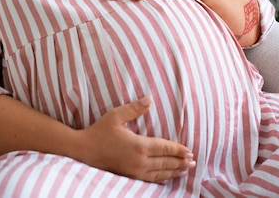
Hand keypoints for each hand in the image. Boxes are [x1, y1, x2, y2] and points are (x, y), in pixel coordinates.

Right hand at [76, 96, 194, 182]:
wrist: (84, 151)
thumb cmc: (100, 131)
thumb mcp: (116, 115)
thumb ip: (134, 108)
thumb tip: (149, 99)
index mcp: (138, 145)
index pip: (164, 148)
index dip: (178, 150)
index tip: (189, 151)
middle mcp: (139, 161)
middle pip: (166, 162)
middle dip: (181, 162)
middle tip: (194, 162)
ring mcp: (135, 171)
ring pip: (160, 173)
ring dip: (174, 172)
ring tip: (186, 170)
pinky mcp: (130, 176)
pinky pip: (151, 180)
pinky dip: (162, 178)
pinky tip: (167, 177)